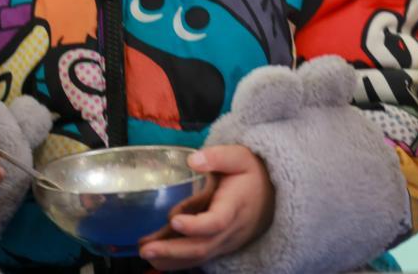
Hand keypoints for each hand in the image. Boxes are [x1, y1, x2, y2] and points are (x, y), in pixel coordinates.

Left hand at [139, 145, 274, 269]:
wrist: (272, 195)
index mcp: (235, 205)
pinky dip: (177, 262)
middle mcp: (231, 229)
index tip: (174, 220)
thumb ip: (217, 157)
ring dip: (171, 259)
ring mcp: (226, 241)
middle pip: (203, 246)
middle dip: (173, 251)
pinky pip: (199, 258)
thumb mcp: (239, 157)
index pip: (217, 221)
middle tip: (145, 249)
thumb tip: (193, 159)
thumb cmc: (251, 174)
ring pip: (199, 256)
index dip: (196, 225)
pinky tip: (157, 259)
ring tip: (145, 254)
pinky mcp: (220, 246)